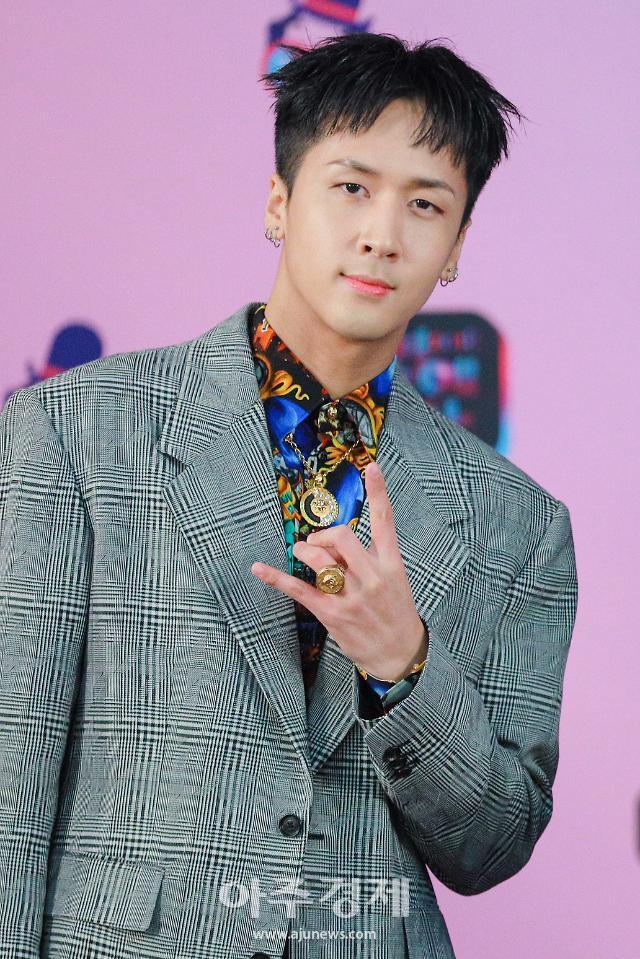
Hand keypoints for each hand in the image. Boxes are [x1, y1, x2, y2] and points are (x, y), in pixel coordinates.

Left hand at [251, 460, 427, 682]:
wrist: (400, 654)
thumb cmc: (394, 613)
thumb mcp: (395, 581)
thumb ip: (371, 558)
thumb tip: (339, 540)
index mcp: (391, 564)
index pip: (385, 521)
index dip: (378, 492)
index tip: (370, 466)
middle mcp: (372, 577)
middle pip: (341, 536)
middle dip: (322, 535)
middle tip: (316, 542)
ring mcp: (351, 596)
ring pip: (319, 560)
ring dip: (304, 551)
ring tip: (302, 553)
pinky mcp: (332, 614)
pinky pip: (299, 590)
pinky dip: (276, 578)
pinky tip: (258, 568)